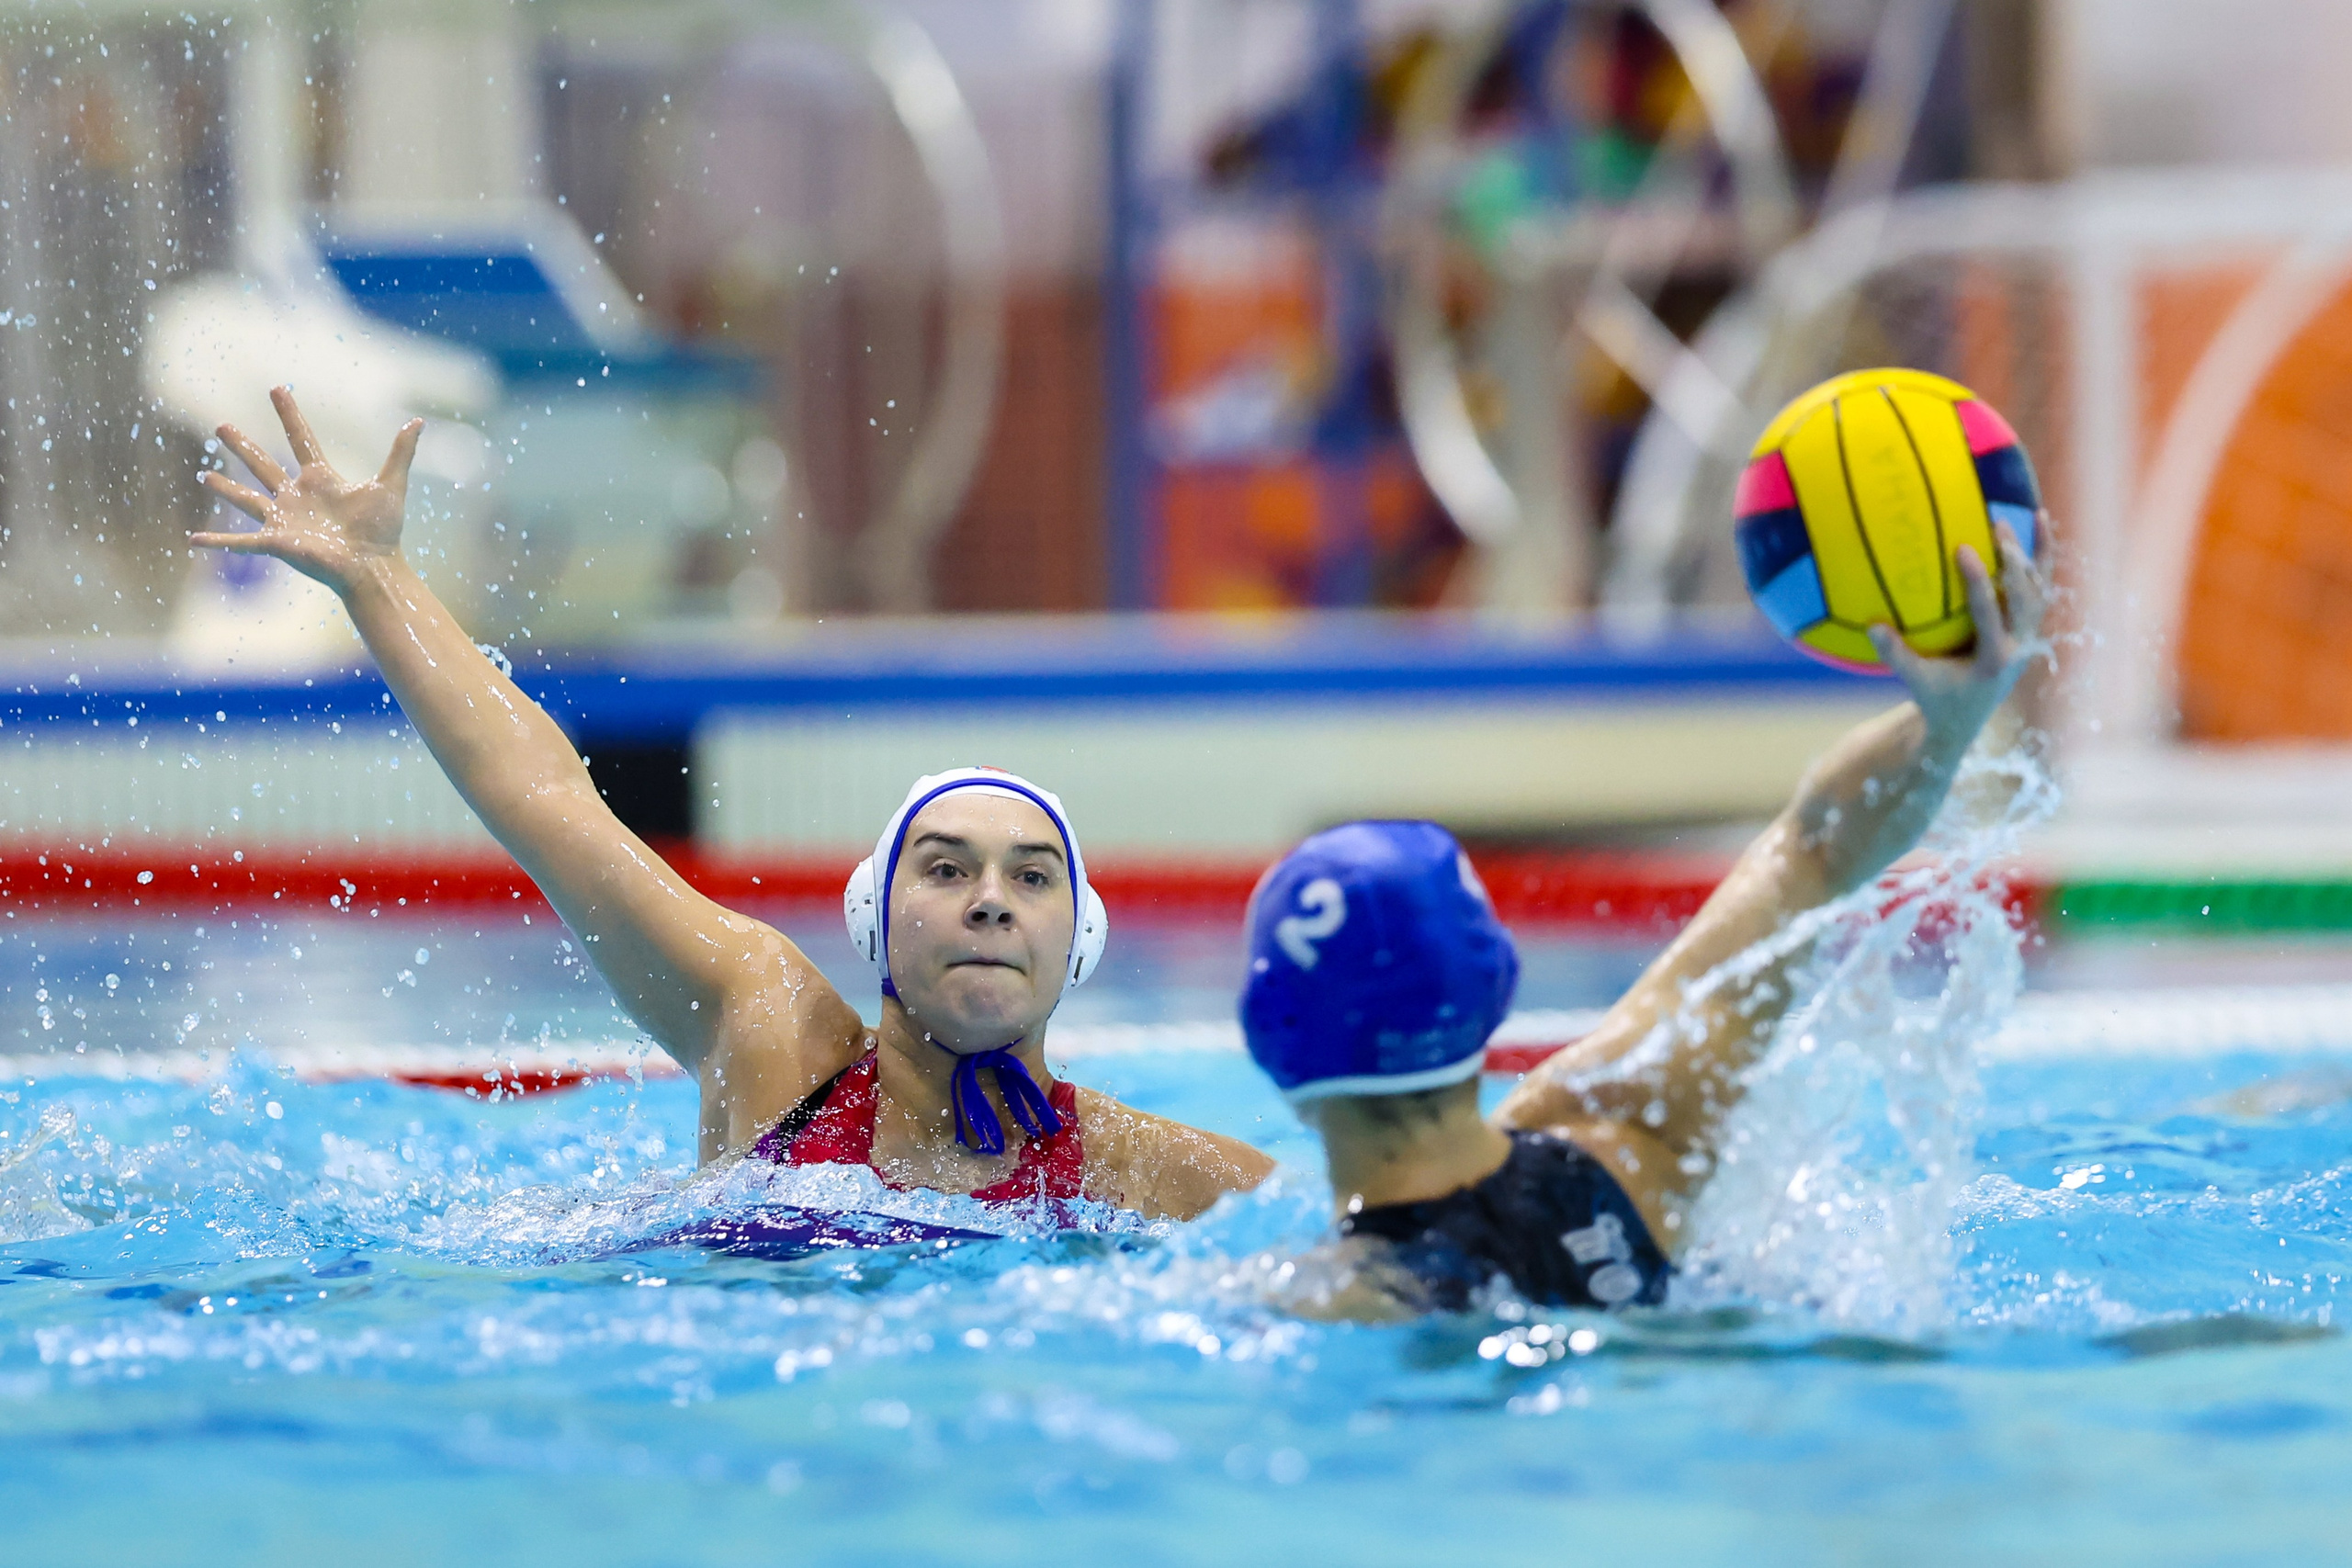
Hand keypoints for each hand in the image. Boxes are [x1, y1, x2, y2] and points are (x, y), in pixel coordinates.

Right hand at [191, 385, 422, 596]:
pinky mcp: (276, 542)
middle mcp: (297, 496)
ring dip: (226, 488)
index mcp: (321, 479)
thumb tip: (418, 421)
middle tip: (221, 425)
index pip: (301, 438)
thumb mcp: (391, 485)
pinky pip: (241, 540)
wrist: (374, 566)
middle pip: (263, 464)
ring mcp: (284, 519)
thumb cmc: (383, 531)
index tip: (277, 388)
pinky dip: (217, 540)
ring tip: (202, 478)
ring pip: (247, 498)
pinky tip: (194, 540)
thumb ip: (401, 453)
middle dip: (242, 446)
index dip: (289, 414)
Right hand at [1867, 512, 2052, 748]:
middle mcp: (2020, 645)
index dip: (1978, 580)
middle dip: (2013, 561)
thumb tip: (1871, 625)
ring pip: (2039, 590)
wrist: (1966, 719)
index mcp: (1994, 658)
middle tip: (1996, 527)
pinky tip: (2042, 522)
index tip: (1962, 548)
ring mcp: (2029, 635)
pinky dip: (2043, 558)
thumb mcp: (1915, 680)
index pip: (1989, 612)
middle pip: (2024, 597)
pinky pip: (2040, 588)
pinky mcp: (2029, 627)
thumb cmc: (1936, 697)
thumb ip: (1896, 654)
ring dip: (2034, 555)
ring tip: (2026, 518)